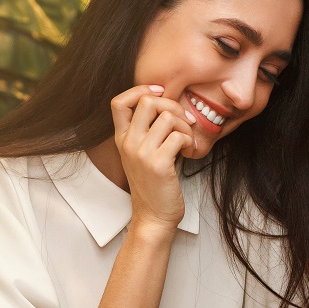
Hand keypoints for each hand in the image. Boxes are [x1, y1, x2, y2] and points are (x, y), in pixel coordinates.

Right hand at [110, 85, 196, 234]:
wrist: (154, 217)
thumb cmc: (154, 184)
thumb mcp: (143, 154)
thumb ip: (148, 131)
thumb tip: (169, 105)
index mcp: (122, 138)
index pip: (119, 102)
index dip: (141, 90)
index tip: (161, 93)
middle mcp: (128, 143)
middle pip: (147, 102)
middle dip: (173, 105)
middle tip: (184, 121)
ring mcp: (141, 153)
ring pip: (168, 117)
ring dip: (185, 126)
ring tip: (187, 141)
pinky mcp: (158, 164)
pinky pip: (179, 136)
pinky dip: (190, 141)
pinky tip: (189, 152)